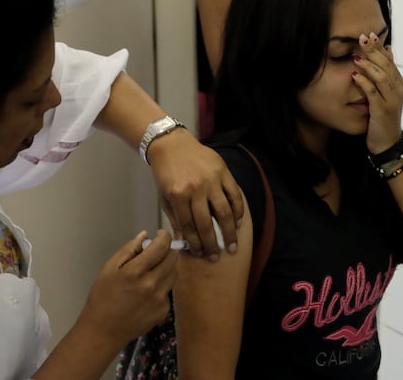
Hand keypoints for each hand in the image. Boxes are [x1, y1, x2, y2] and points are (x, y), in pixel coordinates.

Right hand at [78, 230, 177, 346]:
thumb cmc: (103, 296)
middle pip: (172, 258)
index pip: (161, 246)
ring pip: (173, 274)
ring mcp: (160, 300)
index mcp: (136, 271)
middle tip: (155, 252)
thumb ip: (129, 249)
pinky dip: (162, 285)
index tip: (160, 234)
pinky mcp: (164, 311)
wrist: (104, 330)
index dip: (164, 236)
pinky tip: (147, 291)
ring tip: (151, 271)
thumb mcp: (109, 268)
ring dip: (166, 267)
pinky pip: (168, 291)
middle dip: (166, 250)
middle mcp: (152, 284)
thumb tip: (145, 235)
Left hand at [147, 130, 242, 259]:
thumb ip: (175, 219)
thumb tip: (184, 243)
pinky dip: (238, 211)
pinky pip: (234, 195)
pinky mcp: (223, 171)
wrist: (171, 144)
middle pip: (207, 223)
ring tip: (231, 246)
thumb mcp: (165, 196)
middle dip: (212, 244)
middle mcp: (196, 188)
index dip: (196, 243)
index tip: (201, 254)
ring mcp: (211, 180)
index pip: (189, 226)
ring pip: (224, 212)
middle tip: (216, 257)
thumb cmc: (166, 172)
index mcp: (178, 195)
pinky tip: (236, 223)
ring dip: (229, 233)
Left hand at [351, 32, 402, 153]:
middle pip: (386, 65)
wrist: (387, 141)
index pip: (389, 60)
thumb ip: (384, 73)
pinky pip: (373, 94)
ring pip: (382, 77)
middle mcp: (397, 89)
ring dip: (369, 65)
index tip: (369, 34)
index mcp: (398, 83)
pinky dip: (364, 83)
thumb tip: (387, 50)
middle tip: (362, 38)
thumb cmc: (382, 115)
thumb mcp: (385, 92)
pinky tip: (354, 75)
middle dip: (374, 51)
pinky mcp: (382, 110)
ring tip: (356, 56)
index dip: (379, 47)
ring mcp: (391, 100)